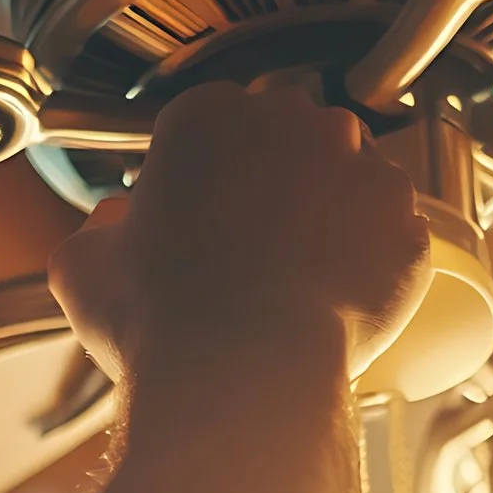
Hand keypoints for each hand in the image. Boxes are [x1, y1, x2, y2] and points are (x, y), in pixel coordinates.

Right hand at [49, 83, 431, 381]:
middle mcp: (296, 125)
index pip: (217, 125)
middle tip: (254, 244)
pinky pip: (393, 237)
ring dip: (333, 213)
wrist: (244, 376)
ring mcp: (364, 171)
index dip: (210, 172)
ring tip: (301, 275)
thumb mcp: (84, 269)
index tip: (206, 211)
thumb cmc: (163, 321)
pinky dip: (374, 262)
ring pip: (351, 179)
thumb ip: (97, 231)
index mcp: (210, 115)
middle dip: (277, 180)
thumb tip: (113, 226)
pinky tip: (339, 297)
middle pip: (290, 139)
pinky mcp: (408, 227)